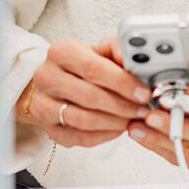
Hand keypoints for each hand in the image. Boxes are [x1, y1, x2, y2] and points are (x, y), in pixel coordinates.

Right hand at [17, 36, 150, 148]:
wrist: (58, 82)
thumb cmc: (84, 66)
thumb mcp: (101, 50)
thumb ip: (120, 50)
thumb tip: (137, 59)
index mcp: (61, 52)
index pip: (94, 69)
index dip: (123, 83)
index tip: (144, 93)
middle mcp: (46, 77)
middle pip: (90, 96)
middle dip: (123, 105)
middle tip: (144, 110)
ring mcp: (43, 105)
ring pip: (85, 120)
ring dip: (115, 122)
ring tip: (133, 118)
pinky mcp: (49, 129)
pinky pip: (81, 138)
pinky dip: (105, 135)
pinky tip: (118, 128)